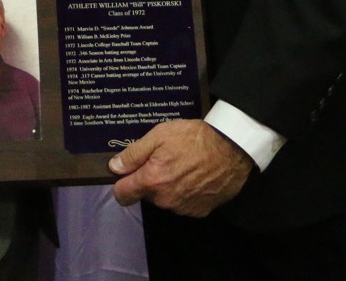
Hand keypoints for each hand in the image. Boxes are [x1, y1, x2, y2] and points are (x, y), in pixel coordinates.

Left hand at [108, 119, 252, 217]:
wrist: (231, 148)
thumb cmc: (194, 138)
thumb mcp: (159, 135)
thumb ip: (134, 153)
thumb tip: (114, 167)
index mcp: (152, 181)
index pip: (122, 194)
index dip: (121, 182)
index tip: (127, 173)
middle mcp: (165, 200)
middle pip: (146, 194)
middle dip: (149, 180)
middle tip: (163, 159)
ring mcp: (183, 208)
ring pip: (165, 199)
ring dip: (168, 186)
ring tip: (182, 165)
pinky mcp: (200, 211)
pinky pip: (183, 204)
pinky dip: (185, 193)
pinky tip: (195, 176)